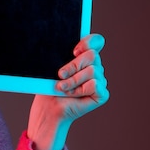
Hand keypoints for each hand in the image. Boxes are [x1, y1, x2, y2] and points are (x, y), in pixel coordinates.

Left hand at [27, 33, 108, 149]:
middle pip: (93, 55)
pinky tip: (72, 95)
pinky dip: (80, 90)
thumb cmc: (48, 88)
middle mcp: (95, 68)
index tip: (74, 51)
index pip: (96, 41)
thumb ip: (63, 54)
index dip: (89, 42)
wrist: (47, 108)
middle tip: (60, 75)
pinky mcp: (102, 94)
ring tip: (62, 88)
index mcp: (84, 58)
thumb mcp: (53, 67)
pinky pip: (95, 84)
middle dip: (73, 65)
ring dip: (73, 80)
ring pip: (93, 70)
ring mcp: (100, 81)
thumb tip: (70, 48)